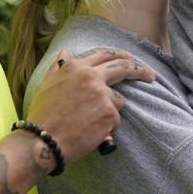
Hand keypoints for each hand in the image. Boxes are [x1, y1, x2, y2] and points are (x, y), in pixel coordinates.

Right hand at [25, 47, 153, 162]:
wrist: (43, 141)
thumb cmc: (42, 116)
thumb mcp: (45, 84)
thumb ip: (59, 67)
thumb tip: (66, 52)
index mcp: (75, 67)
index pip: (103, 54)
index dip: (118, 54)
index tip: (130, 58)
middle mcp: (90, 76)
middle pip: (123, 67)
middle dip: (139, 69)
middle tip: (150, 75)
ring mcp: (102, 94)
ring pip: (119, 99)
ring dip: (110, 110)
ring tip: (91, 123)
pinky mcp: (109, 112)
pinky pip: (116, 119)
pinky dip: (108, 126)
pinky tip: (92, 132)